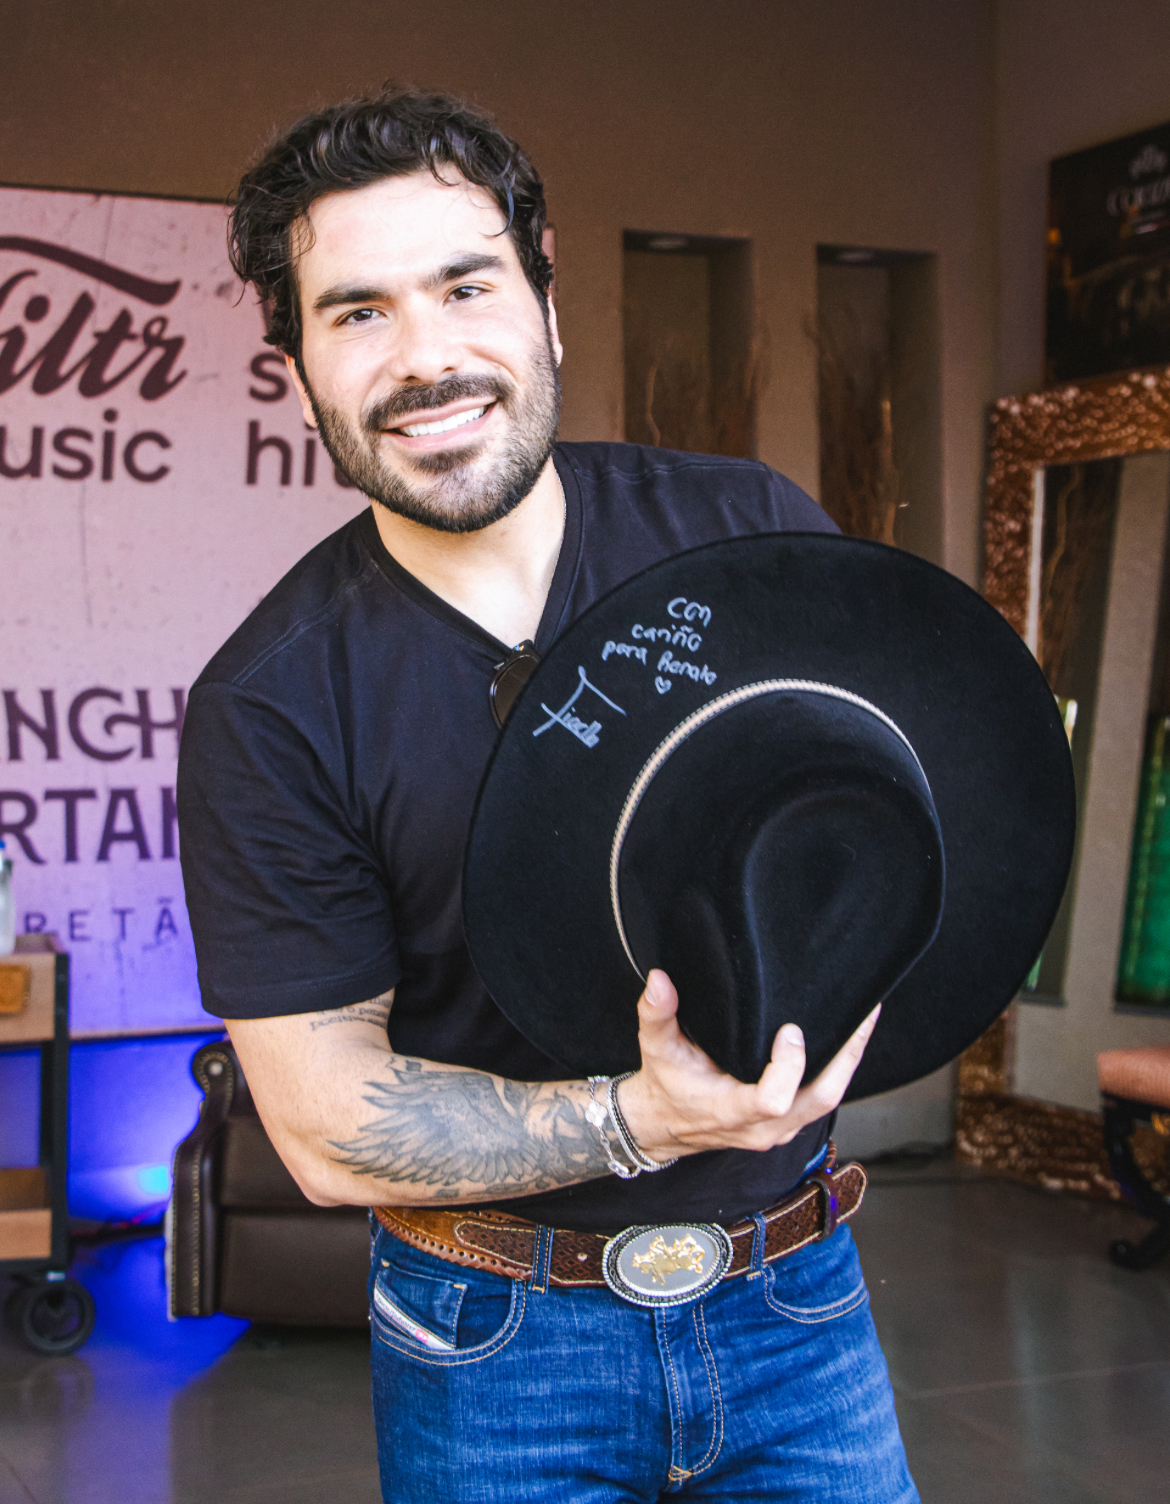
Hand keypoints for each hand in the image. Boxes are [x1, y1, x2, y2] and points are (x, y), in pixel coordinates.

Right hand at [617, 969, 878, 1161]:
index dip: (788, 1067)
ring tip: (865, 1019)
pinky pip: (822, 1100)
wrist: (664, 1123)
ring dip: (847, 1061)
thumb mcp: (655, 1048)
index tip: (790, 1030)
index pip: (772, 1099)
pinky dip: (837, 1070)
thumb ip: (656, 1014)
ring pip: (828, 1100)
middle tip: (862, 1014)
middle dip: (845, 1056)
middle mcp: (763, 1127)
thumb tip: (659, 979)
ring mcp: (780, 1129)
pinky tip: (846, 1040)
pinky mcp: (787, 1124)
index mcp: (731, 1111)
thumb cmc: (665, 1085)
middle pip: (820, 1099)